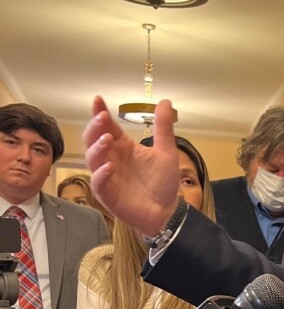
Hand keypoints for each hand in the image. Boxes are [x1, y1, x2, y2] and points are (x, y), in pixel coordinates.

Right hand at [84, 96, 179, 234]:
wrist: (166, 209)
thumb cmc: (163, 181)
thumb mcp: (166, 151)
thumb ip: (163, 127)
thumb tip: (165, 101)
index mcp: (124, 146)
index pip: (108, 127)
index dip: (100, 113)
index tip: (97, 99)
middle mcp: (112, 158)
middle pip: (94, 139)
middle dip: (95, 127)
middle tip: (102, 117)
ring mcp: (107, 176)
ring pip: (92, 158)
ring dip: (97, 148)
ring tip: (108, 139)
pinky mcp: (107, 193)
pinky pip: (99, 182)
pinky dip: (102, 174)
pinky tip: (109, 167)